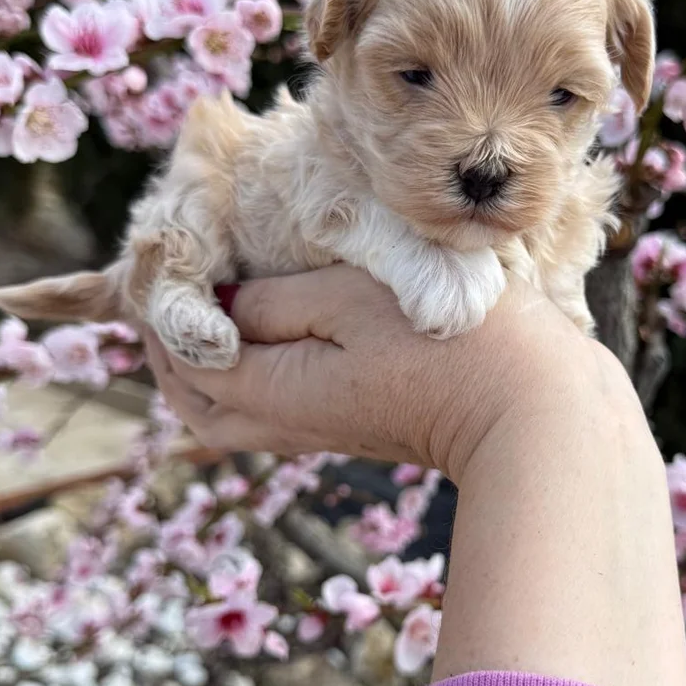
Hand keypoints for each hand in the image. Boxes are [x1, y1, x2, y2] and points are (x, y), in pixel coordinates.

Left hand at [143, 263, 639, 481]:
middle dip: (165, 353)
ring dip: (203, 369)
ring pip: (230, 413)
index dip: (159, 309)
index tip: (158, 254)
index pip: (184, 355)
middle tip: (161, 299)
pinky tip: (266, 332)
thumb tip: (218, 305)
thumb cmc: (442, 341)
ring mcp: (318, 430)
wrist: (527, 409)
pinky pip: (270, 410)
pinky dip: (245, 375)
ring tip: (206, 313)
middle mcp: (285, 423)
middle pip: (195, 402)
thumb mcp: (345, 302)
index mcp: (273, 391)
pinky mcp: (348, 426)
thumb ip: (271, 302)